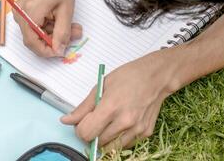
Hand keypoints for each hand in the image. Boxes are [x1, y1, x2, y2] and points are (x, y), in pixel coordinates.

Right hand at [13, 0, 81, 56]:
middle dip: (56, 40)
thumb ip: (63, 32)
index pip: (33, 43)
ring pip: (39, 34)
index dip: (47, 51)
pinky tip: (63, 22)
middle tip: (73, 35)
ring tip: (73, 27)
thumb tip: (59, 50)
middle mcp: (21, 16)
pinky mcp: (25, 14)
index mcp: (29, 14)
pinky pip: (38, 27)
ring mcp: (22, 15)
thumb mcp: (65, 10)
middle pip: (36, 39)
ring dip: (56, 33)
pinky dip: (52, 27)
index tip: (61, 51)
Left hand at [61, 51, 175, 148]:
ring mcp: (137, 129)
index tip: (84, 122)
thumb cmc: (129, 76)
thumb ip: (83, 107)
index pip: (86, 133)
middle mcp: (125, 121)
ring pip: (111, 147)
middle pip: (97, 142)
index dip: (81, 129)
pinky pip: (125, 145)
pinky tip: (123, 123)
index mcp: (111, 107)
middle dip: (93, 134)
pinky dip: (120, 138)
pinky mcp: (145, 132)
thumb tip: (66, 120)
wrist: (156, 76)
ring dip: (106, 138)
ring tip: (111, 121)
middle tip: (97, 120)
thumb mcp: (102, 86)